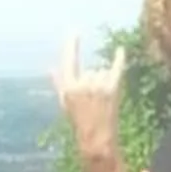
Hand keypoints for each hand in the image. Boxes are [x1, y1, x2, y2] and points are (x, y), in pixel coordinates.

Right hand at [52, 34, 126, 162]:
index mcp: (69, 87)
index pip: (69, 60)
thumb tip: (49, 69)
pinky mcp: (112, 90)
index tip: (74, 31)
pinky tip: (121, 49)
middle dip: (93, 82)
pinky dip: (119, 59)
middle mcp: (83, 84)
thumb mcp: (65, 104)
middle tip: (94, 103)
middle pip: (91, 71)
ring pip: (102, 73)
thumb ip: (59, 84)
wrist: (96, 141)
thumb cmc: (79, 124)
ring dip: (103, 84)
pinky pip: (116, 69)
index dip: (72, 45)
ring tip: (102, 103)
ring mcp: (98, 86)